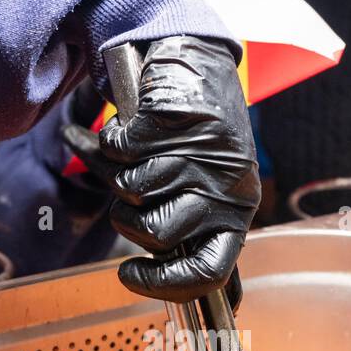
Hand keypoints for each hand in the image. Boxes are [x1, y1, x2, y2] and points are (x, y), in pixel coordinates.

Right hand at [63, 36, 259, 303]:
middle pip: (158, 234)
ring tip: (138, 159)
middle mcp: (224, 184)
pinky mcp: (171, 118)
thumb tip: (171, 291)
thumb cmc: (197, 137)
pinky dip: (113, 143)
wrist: (193, 59)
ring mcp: (199, 152)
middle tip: (134, 200)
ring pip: (134, 193)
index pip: (210, 270)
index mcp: (236, 210)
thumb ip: (187, 234)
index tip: (129, 276)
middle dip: (131, 221)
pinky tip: (131, 130)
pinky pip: (121, 152)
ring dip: (122, 178)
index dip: (165, 284)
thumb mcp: (206, 190)